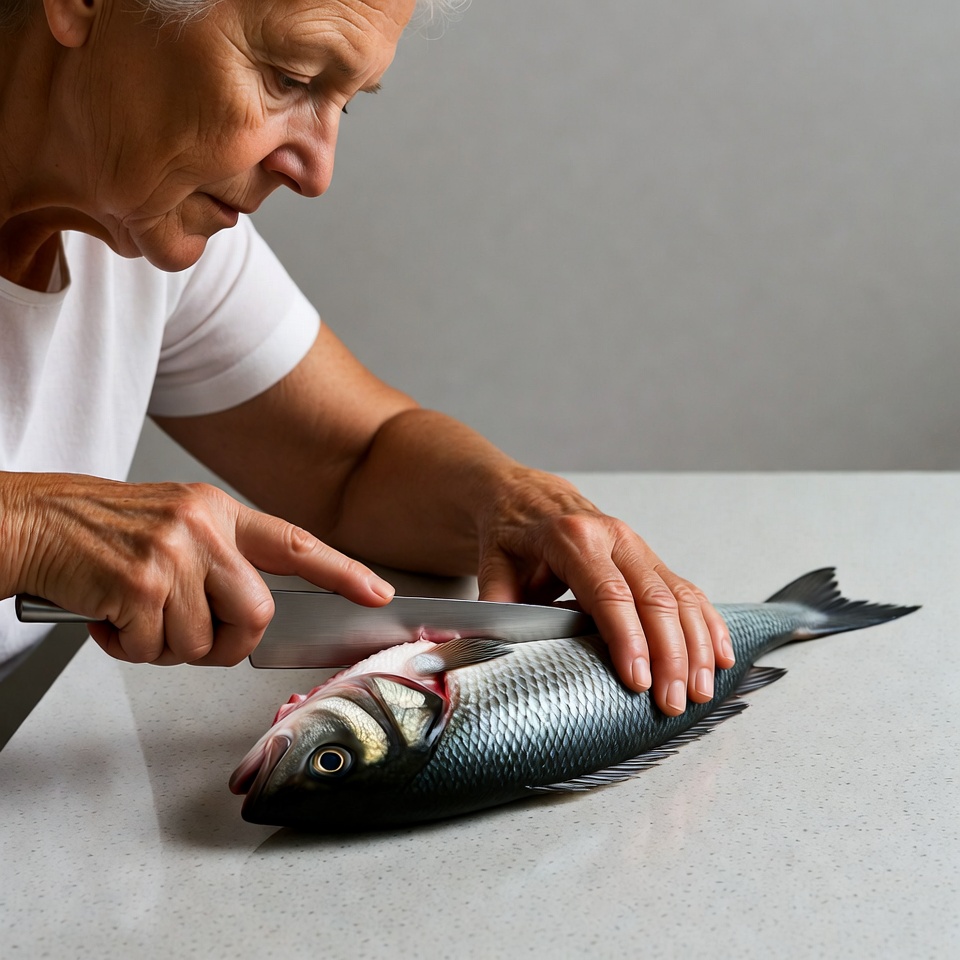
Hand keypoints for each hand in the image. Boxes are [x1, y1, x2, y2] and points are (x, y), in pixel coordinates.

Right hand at [3, 472, 393, 665]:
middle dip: (225, 642)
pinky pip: (152, 650)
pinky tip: (106, 615)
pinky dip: (125, 648)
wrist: (33, 520)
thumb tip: (251, 615)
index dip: (342, 569)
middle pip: (255, 615)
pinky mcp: (138, 586)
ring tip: (132, 613)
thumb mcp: (176, 524)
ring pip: (201, 643)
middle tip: (186, 635)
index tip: (377, 589)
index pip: (294, 542)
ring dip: (164, 646)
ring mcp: (172, 555)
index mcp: (219, 512)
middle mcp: (203, 528)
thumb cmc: (104, 531)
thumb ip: (220, 560)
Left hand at [476, 470, 733, 715]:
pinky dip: (709, 624)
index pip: (608, 593)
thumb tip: (488, 643)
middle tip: (672, 701)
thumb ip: (494, 603)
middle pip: (654, 598)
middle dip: (670, 654)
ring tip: (699, 691)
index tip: (638, 680)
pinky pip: (689, 590)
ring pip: (680, 596)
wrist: (528, 498)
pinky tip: (720, 655)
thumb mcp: (493, 564)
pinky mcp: (651, 558)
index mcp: (573, 538)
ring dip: (696, 646)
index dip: (627, 638)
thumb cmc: (512, 535)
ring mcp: (638, 546)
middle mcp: (614, 538)